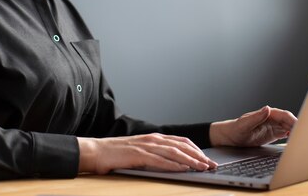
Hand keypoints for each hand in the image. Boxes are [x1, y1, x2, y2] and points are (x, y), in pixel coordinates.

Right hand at [77, 133, 217, 173]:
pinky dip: (173, 165)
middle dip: (198, 155)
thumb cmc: (116, 154)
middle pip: (181, 146)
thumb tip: (171, 163)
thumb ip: (155, 155)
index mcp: (154, 137)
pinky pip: (159, 160)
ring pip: (174, 152)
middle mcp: (152, 139)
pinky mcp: (138, 155)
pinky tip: (182, 169)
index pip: (181, 141)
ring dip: (190, 160)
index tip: (207, 158)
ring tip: (202, 167)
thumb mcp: (140, 152)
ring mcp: (146, 146)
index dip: (196, 150)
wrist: (96, 151)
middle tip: (211, 164)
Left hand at [209, 106, 296, 146]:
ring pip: (289, 127)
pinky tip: (295, 141)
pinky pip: (285, 133)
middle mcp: (271, 119)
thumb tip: (268, 108)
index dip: (293, 120)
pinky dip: (292, 136)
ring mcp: (272, 126)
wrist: (230, 137)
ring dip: (296, 132)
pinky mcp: (272, 134)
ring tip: (303, 139)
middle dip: (298, 126)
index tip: (300, 127)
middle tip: (306, 135)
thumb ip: (256, 117)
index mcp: (266, 114)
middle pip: (289, 121)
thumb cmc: (235, 129)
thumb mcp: (244, 124)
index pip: (284, 115)